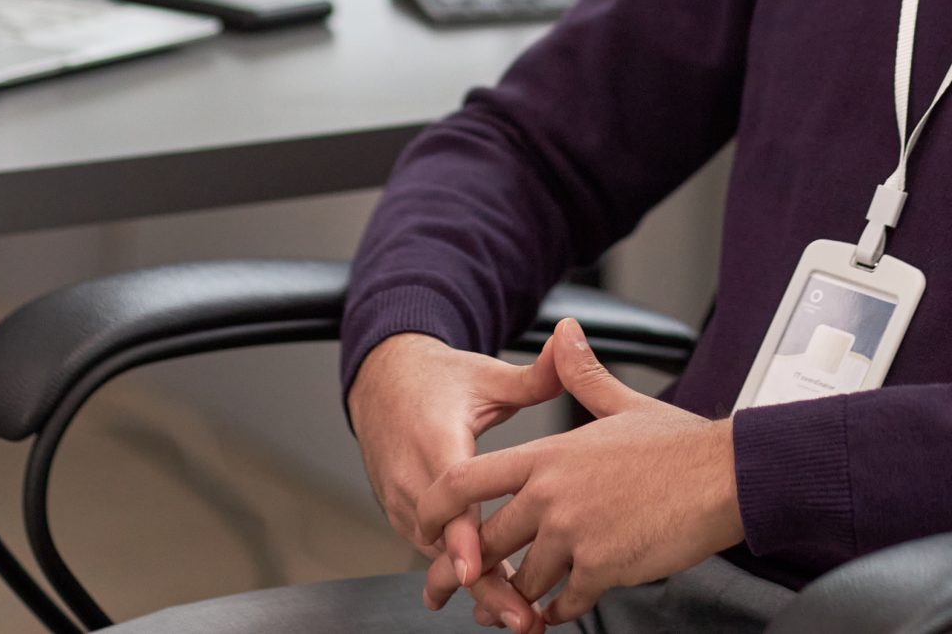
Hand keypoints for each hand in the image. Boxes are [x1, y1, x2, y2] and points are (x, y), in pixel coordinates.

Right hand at [348, 331, 562, 632]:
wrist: (383, 381)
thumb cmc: (438, 380)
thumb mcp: (485, 375)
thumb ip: (532, 375)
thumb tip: (568, 344)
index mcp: (434, 439)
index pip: (448, 496)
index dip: (462, 537)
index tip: (478, 569)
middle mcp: (411, 476)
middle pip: (444, 543)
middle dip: (483, 584)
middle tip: (522, 617)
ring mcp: (402, 500)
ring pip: (438, 556)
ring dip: (477, 589)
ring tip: (521, 619)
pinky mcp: (404, 514)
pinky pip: (434, 552)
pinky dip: (464, 575)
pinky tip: (500, 600)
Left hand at [417, 318, 744, 624]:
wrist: (725, 476)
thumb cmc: (678, 445)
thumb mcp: (620, 404)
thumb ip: (580, 375)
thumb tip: (565, 332)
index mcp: (548, 455)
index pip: (465, 481)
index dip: (435, 509)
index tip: (426, 527)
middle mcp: (551, 495)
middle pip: (487, 541)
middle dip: (466, 574)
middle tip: (453, 591)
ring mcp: (575, 534)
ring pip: (523, 579)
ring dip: (516, 599)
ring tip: (514, 608)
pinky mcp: (602, 568)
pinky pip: (563, 602)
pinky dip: (557, 612)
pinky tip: (559, 611)